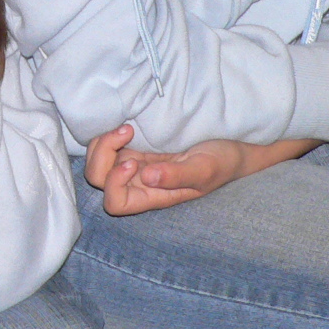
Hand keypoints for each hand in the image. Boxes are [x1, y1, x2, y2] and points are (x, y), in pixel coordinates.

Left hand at [85, 125, 247, 214]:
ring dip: (104, 142)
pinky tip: (127, 124)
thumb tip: (146, 177)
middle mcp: (138, 182)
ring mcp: (135, 163)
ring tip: (127, 127)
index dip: (114, 184)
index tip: (133, 162)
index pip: (116, 203)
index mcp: (153, 196)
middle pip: (98, 179)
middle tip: (126, 133)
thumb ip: (177, 176)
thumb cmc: (221, 162)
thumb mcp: (204, 169)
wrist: (231, 146)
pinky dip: (109, 133)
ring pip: (99, 160)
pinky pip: (109, 145)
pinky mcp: (136, 146)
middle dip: (101, 157)